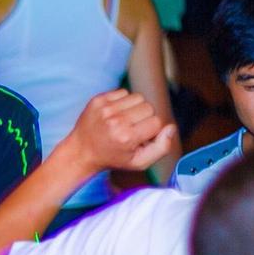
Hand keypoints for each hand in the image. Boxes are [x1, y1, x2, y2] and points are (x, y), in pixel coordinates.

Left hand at [61, 89, 177, 174]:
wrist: (82, 151)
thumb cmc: (113, 157)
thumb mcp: (139, 162)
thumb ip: (162, 148)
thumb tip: (171, 128)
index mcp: (127, 137)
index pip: (157, 122)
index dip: (152, 130)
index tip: (141, 137)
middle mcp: (116, 121)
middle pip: (149, 107)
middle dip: (145, 118)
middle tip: (132, 129)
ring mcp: (105, 108)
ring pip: (137, 97)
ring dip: (135, 108)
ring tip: (125, 120)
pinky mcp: (98, 100)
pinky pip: (123, 92)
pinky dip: (123, 101)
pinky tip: (115, 114)